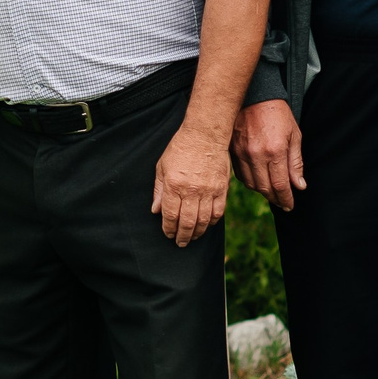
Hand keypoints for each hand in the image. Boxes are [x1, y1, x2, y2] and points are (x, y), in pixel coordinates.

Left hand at [152, 125, 230, 246]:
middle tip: (180, 243)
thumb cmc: (180, 148)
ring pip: (204, 220)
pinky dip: (212, 222)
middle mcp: (192, 190)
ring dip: (197, 233)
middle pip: (187, 222)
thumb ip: (159, 191)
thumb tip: (155, 211)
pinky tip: (207, 225)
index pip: (171, 215)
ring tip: (192, 238)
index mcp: (174, 186)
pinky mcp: (222, 188)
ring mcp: (208, 190)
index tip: (168, 234)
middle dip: (182, 236)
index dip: (169, 229)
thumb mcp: (162, 167)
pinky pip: (218, 211)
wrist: (205, 135)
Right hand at [232, 99, 305, 211]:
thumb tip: (299, 185)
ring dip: (262, 191)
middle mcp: (256, 155)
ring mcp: (241, 153)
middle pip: (264, 188)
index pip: (280, 185)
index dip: (286, 199)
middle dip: (275, 198)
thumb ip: (296, 163)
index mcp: (275, 151)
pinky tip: (258, 179)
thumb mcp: (294, 136)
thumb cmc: (278, 114)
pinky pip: (240, 174)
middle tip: (282, 201)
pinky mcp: (232, 151)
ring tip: (271, 190)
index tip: (289, 205)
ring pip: (251, 184)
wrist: (255, 96)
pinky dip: (250, 181)